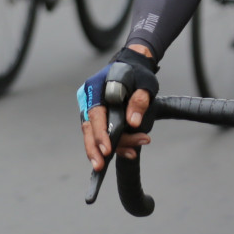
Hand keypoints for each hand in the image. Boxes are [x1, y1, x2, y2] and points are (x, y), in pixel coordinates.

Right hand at [80, 47, 158, 171]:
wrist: (134, 66)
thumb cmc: (138, 74)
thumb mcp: (145, 84)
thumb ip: (139, 101)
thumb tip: (133, 122)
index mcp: (96, 87)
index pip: (95, 113)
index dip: (100, 133)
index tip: (106, 150)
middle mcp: (89, 98)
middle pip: (88, 127)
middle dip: (93, 148)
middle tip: (100, 167)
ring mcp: (92, 107)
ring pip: (94, 133)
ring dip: (110, 148)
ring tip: (132, 153)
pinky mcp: (99, 116)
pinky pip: (102, 133)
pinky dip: (114, 144)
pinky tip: (129, 151)